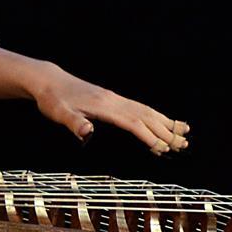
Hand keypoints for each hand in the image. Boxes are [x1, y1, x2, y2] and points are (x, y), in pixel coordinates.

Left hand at [32, 64, 189, 154]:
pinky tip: (161, 120)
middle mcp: (113, 100)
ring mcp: (113, 98)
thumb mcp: (58, 112)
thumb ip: (73, 122)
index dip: (148, 136)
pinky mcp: (111, 98)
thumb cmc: (53, 99)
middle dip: (165, 131)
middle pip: (145, 116)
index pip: (132, 122)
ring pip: (145, 110)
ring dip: (165, 122)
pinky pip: (138, 107)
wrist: (48, 81)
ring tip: (184, 132)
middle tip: (183, 145)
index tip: (163, 149)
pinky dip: (153, 114)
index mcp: (103, 106)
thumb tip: (87, 132)